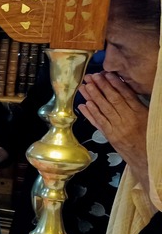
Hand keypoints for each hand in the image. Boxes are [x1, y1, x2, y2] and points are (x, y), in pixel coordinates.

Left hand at [78, 71, 148, 190]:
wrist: (148, 159)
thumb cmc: (150, 136)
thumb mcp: (149, 118)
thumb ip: (139, 106)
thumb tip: (126, 91)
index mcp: (140, 113)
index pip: (126, 96)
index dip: (115, 84)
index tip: (107, 74)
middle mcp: (127, 120)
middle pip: (112, 100)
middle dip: (100, 87)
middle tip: (91, 77)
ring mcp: (117, 128)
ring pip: (103, 110)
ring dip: (92, 98)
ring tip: (84, 87)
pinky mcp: (110, 136)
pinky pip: (99, 123)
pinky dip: (90, 114)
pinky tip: (83, 105)